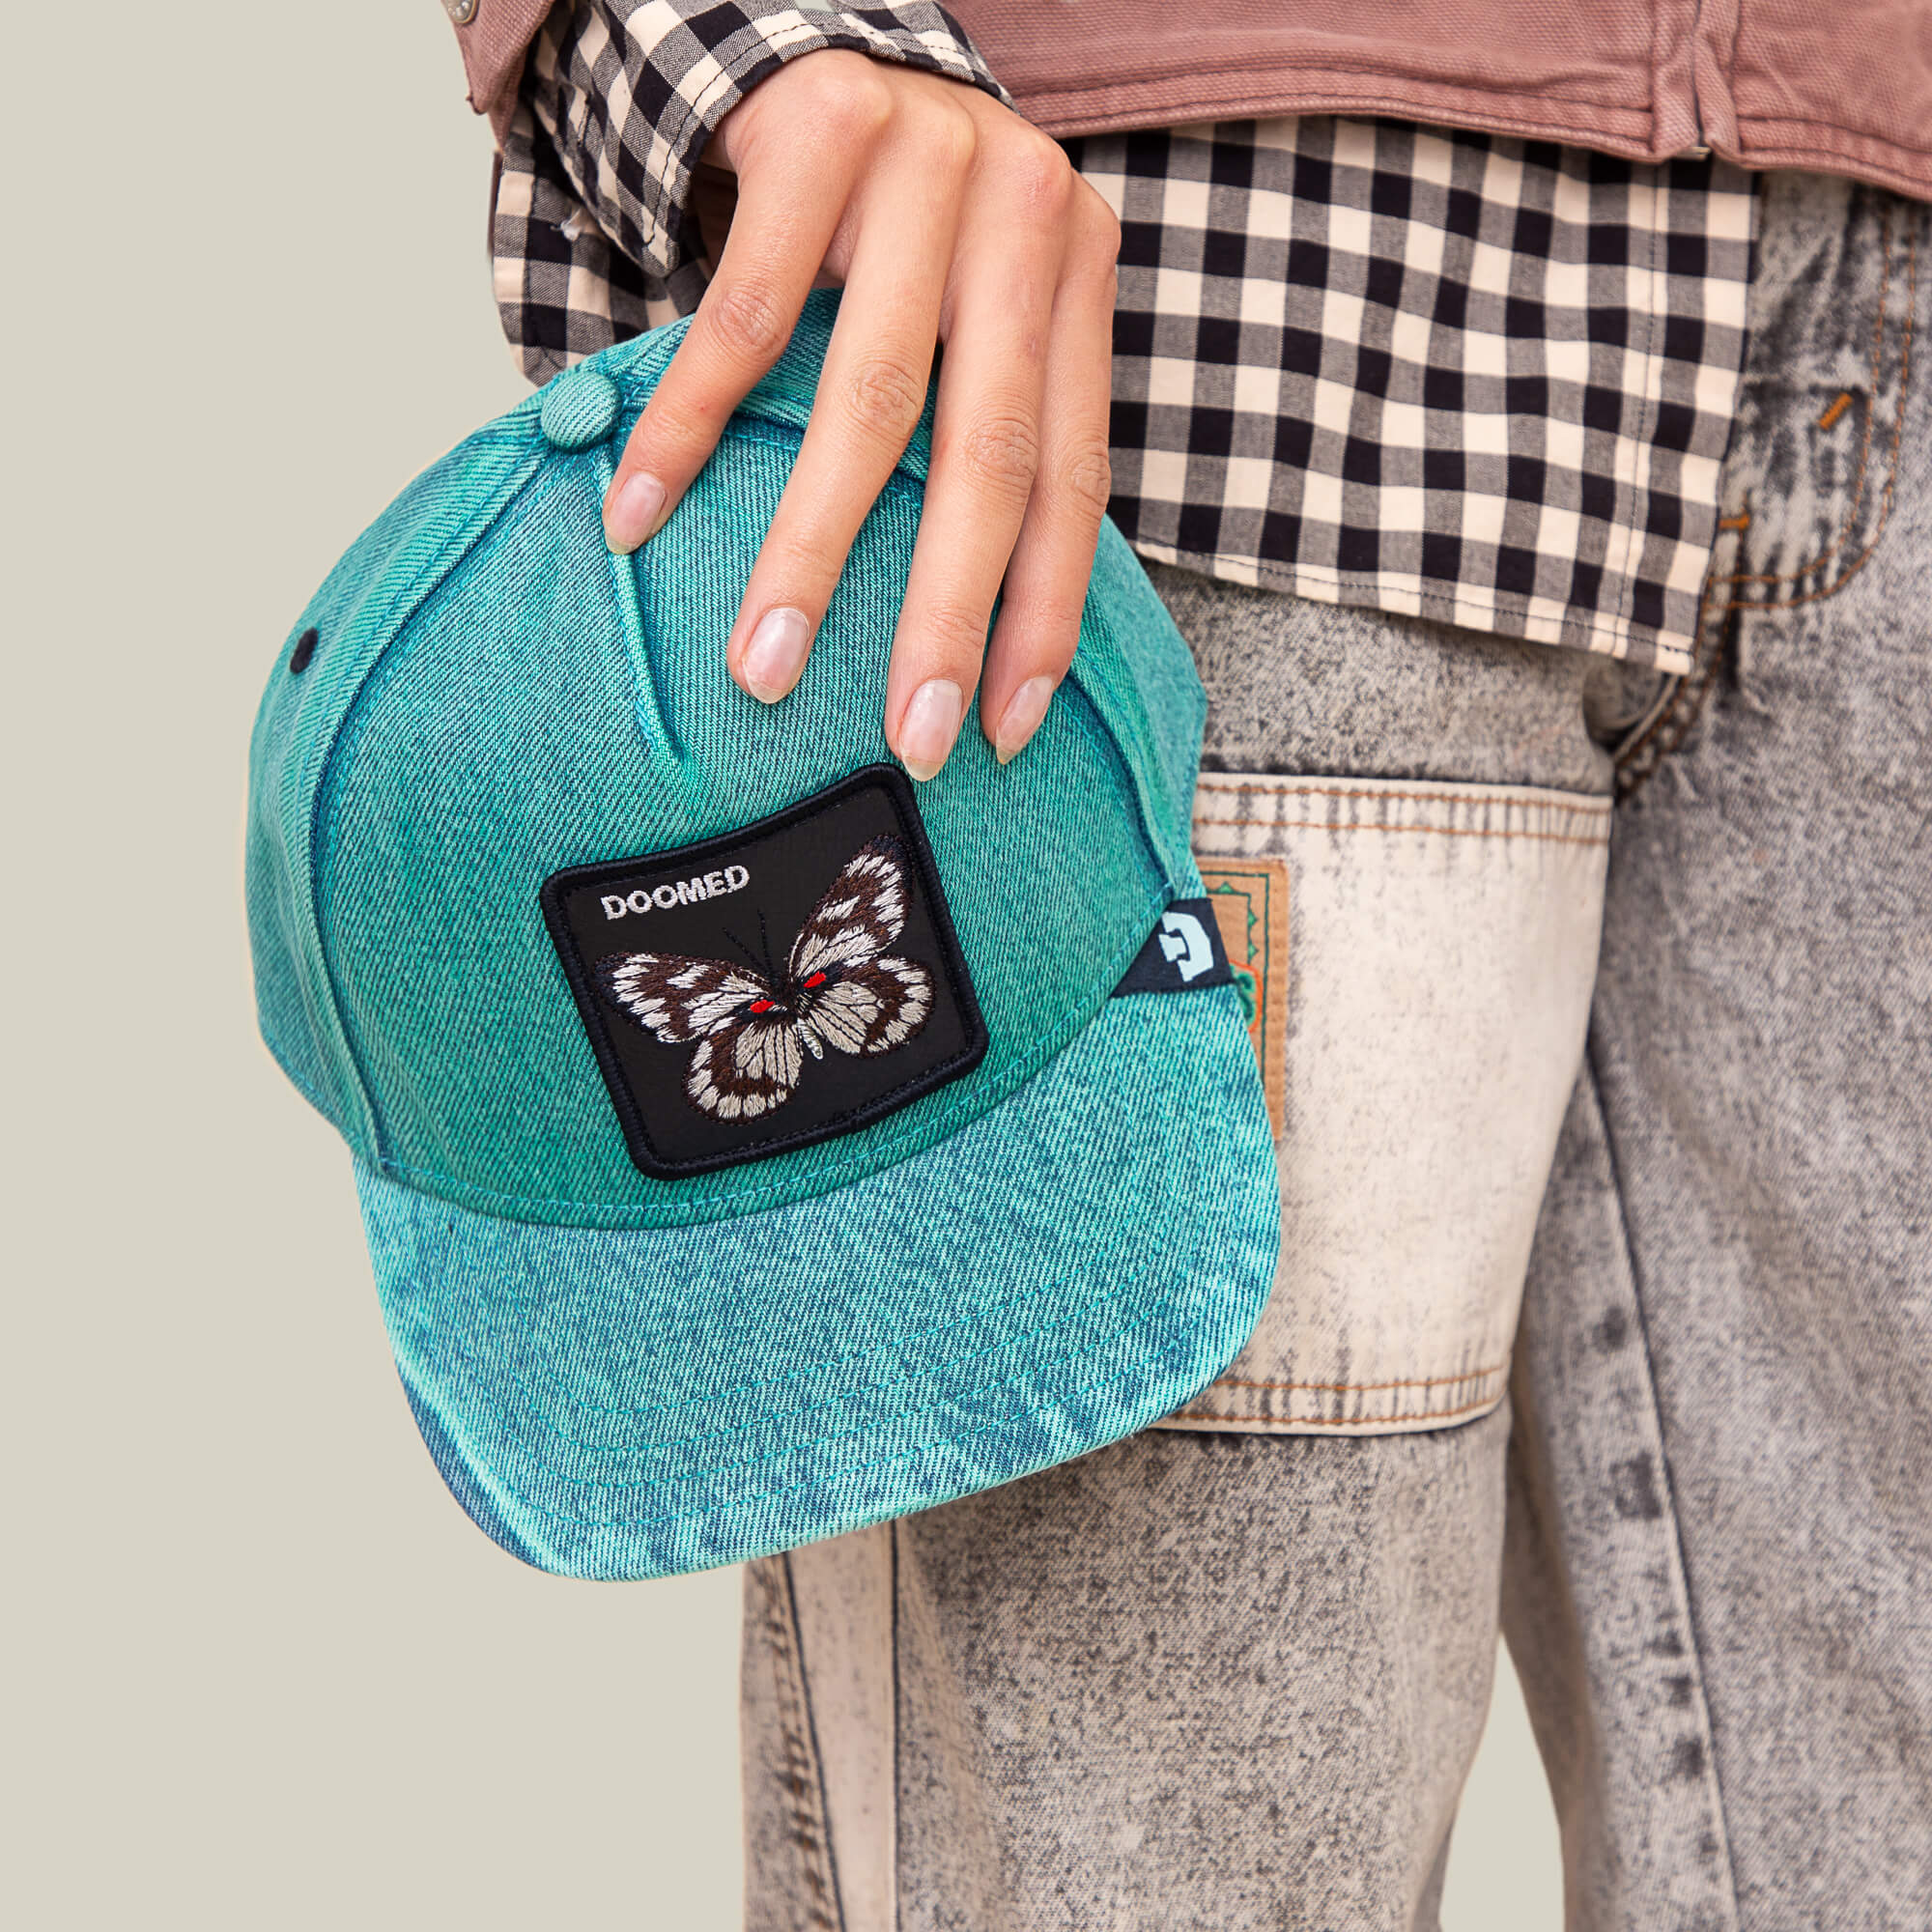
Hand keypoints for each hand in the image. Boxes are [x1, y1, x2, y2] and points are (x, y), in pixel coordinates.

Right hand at [600, 52, 1120, 779]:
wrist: (826, 38)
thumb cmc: (901, 215)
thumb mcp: (974, 302)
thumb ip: (983, 420)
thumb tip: (965, 620)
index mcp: (1075, 278)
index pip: (1073, 476)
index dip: (1044, 611)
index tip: (1004, 724)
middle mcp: (1022, 218)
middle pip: (987, 454)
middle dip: (947, 614)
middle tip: (912, 734)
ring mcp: (927, 168)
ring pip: (871, 400)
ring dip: (810, 551)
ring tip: (764, 662)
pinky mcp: (819, 133)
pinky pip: (745, 319)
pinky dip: (688, 430)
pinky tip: (641, 517)